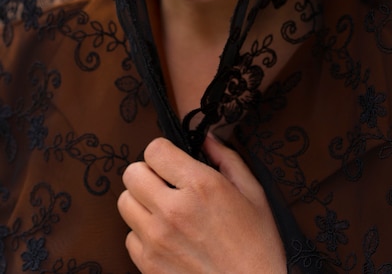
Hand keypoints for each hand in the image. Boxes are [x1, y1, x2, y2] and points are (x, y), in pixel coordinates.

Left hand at [117, 134, 286, 272]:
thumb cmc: (257, 247)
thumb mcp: (253, 193)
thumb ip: (227, 158)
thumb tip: (207, 138)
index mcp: (200, 186)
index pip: (154, 150)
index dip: (163, 152)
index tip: (172, 162)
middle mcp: (173, 210)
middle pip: (131, 173)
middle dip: (147, 173)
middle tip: (165, 184)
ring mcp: (157, 239)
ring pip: (125, 203)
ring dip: (141, 202)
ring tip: (163, 210)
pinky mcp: (148, 265)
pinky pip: (129, 237)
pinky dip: (143, 234)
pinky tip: (166, 237)